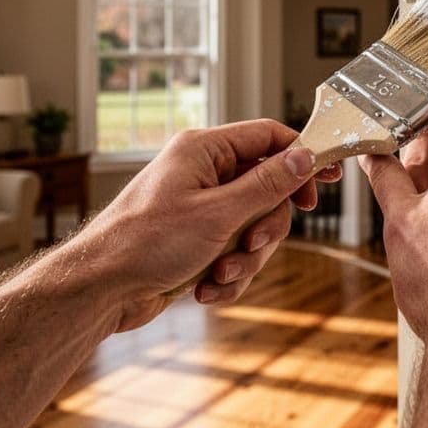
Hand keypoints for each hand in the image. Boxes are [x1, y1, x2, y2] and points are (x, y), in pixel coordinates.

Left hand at [78, 119, 341, 330]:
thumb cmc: (146, 244)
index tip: (327, 179)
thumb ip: (267, 184)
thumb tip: (304, 156)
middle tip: (252, 245)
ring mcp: (199, 209)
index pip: (268, 137)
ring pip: (253, 228)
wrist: (100, 290)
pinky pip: (234, 253)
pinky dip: (227, 275)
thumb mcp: (218, 213)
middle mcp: (202, 174)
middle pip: (267, 189)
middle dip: (265, 227)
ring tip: (218, 274)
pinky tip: (204, 289)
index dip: (301, 156)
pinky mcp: (195, 241)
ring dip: (244, 259)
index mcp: (203, 150)